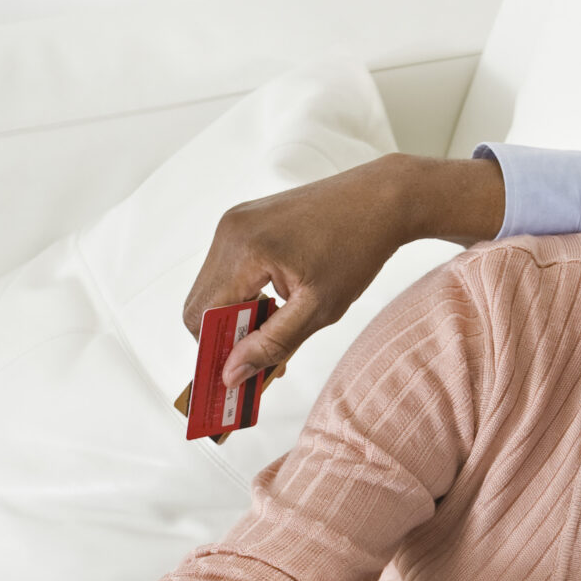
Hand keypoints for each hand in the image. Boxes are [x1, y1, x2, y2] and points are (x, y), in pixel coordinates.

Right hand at [181, 152, 506, 386]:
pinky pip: (226, 269)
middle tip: (260, 359)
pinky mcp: (243, 220)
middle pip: (199, 304)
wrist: (381, 199)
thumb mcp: (319, 309)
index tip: (234, 381)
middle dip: (224, 338)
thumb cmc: (357, 250)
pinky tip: (278, 301)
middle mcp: (230, 231)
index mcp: (246, 250)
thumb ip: (271, 345)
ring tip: (277, 326)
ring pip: (211, 288)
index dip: (214, 353)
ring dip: (234, 316)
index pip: (204, 317)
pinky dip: (242, 294)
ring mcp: (234, 222)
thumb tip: (230, 376)